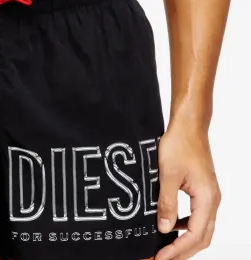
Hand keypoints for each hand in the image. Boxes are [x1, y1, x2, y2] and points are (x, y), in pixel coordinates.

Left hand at [155, 125, 220, 259]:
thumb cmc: (180, 144)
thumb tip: (164, 229)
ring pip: (201, 228)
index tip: (160, 258)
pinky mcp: (202, 190)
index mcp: (207, 199)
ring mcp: (209, 195)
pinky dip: (186, 226)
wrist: (189, 126)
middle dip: (182, 251)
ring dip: (185, 240)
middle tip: (161, 259)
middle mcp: (212, 201)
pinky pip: (197, 216)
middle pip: (201, 237)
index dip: (177, 250)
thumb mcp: (168, 174)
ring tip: (166, 247)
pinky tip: (172, 226)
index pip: (195, 236)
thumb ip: (167, 202)